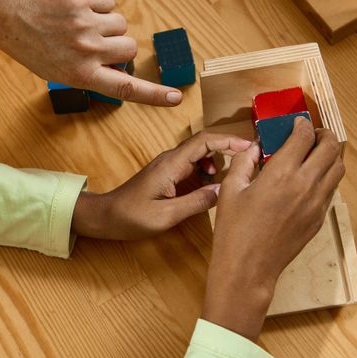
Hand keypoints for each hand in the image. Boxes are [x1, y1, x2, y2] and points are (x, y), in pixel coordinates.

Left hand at [0, 0, 182, 106]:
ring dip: (107, 22)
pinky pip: (109, 1)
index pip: (125, 88)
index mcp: (81, 75)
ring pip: (120, 23)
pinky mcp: (81, 0)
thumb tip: (122, 61)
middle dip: (119, 44)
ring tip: (79, 24)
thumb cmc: (34, 46)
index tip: (176, 98)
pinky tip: (77, 7)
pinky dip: (98, 3)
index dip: (154, 94)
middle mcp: (86, 52)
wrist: (8, 13)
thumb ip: (92, 71)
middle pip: (130, 47)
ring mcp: (84, 25)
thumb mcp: (60, 71)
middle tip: (94, 42)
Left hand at [72, 132, 251, 239]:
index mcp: (171, 164)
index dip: (228, 141)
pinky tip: (212, 183)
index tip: (249, 147)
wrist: (107, 216)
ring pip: (200, 152)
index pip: (204, 141)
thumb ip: (196, 202)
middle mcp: (171, 159)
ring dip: (219, 158)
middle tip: (249, 158)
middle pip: (205, 143)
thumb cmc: (132, 216)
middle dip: (229, 147)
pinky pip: (193, 163)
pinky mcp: (167, 173)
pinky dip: (207, 168)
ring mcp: (169, 165)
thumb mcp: (167, 215)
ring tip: (233, 173)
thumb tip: (223, 191)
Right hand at [202, 118, 344, 339]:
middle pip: (330, 148)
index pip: (304, 137)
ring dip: (331, 155)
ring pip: (338, 168)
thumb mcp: (231, 190)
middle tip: (314, 133)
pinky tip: (312, 177)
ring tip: (318, 153)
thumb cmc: (234, 230)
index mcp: (281, 174)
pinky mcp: (319, 218)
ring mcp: (316, 203)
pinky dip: (328, 176)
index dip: (302, 125)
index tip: (298, 123)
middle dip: (324, 135)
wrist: (249, 268)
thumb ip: (244, 162)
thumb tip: (255, 147)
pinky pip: (332, 189)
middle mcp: (305, 185)